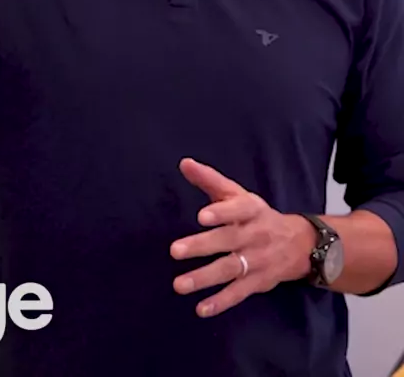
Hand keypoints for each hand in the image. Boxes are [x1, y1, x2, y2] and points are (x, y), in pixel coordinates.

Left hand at [170, 158, 314, 318]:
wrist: (298, 243)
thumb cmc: (256, 215)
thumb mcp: (237, 194)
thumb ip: (210, 180)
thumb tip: (184, 163)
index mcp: (250, 210)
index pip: (237, 209)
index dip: (221, 212)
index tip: (201, 216)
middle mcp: (255, 234)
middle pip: (227, 240)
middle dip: (202, 246)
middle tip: (175, 250)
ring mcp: (257, 260)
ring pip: (230, 269)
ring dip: (204, 277)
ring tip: (179, 284)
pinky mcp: (258, 282)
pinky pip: (238, 293)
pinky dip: (221, 302)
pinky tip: (201, 309)